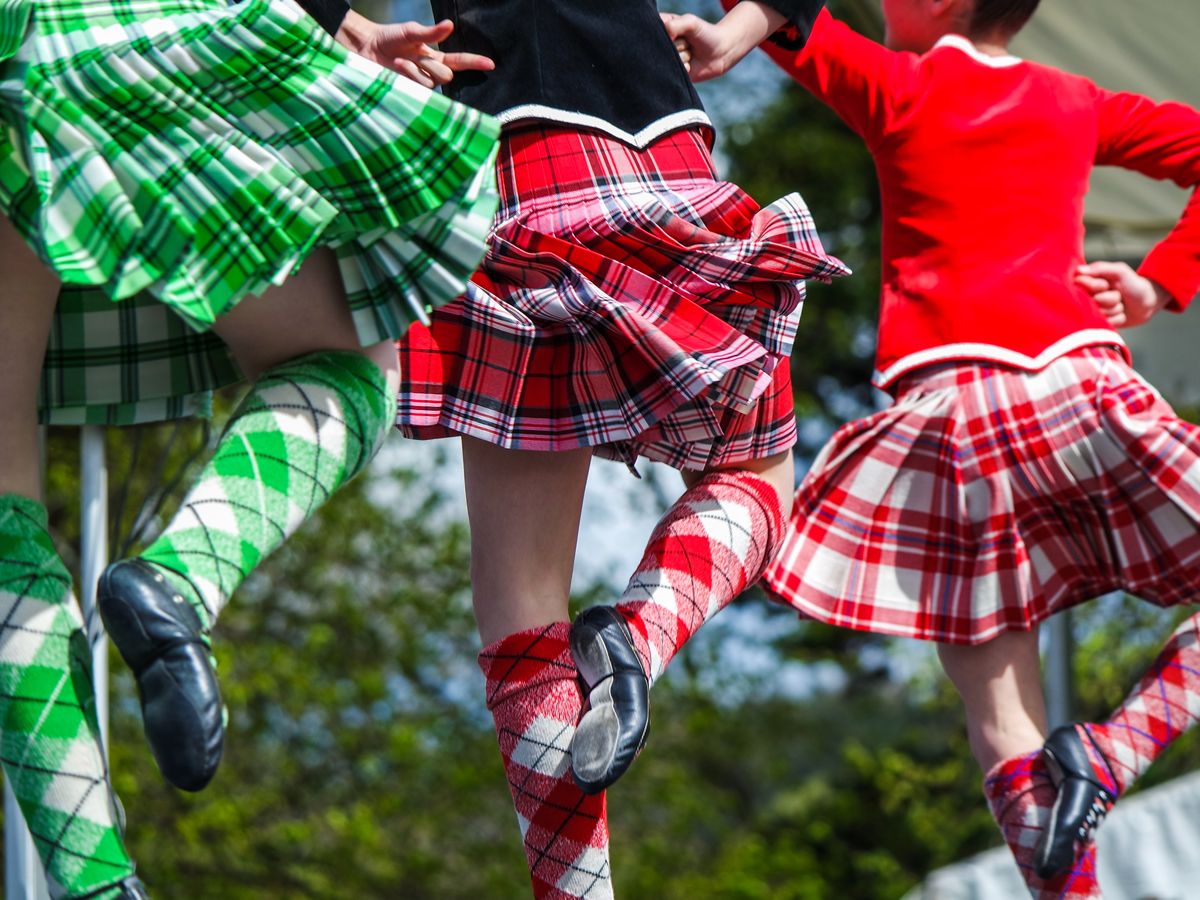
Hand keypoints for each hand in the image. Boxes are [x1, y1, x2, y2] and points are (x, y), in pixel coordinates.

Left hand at [335, 15, 493, 86]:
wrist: (367, 48)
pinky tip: (397, 70)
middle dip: (433, 67)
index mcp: (435, 56)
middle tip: (415, 56)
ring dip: (416, 70)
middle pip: (447, 77)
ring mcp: (420, 83)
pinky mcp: (410, 92)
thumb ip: (431, 32)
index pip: (460, 61)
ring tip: (400, 62)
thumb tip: (450, 26)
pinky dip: (409, 76)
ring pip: (433, 84)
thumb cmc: (388, 38)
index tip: (491, 64)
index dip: (475, 62)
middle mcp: (430, 72)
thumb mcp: (410, 32)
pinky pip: (419, 88)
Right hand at [660, 12, 737, 82]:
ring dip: (683, 57)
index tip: (683, 32)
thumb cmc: (706, 34)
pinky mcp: (672, 72)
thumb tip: (664, 38)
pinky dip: (685, 68)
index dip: (669, 33)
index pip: (654, 31)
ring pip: (667, 60)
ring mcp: (666, 59)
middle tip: (688, 43)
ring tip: (690, 53)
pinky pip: (673, 73)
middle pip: (661, 47)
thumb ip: (674, 26)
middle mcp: (662, 43)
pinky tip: (691, 64)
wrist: (721, 53)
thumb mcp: (691, 23)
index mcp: (662, 26)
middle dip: (679, 46)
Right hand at [1075, 261, 1171, 328]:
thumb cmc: (1134, 284)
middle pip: (1091, 302)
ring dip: (1115, 309)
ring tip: (1122, 305)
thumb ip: (1100, 268)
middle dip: (1109, 299)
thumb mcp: (1120, 271)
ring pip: (1099, 314)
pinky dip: (1118, 319)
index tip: (1105, 285)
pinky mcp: (1100, 323)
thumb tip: (1078, 271)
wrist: (1149, 303)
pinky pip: (1106, 324)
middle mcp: (1088, 297)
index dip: (1094, 287)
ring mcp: (1094, 311)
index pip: (1079, 285)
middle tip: (1119, 295)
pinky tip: (1122, 314)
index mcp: (1089, 281)